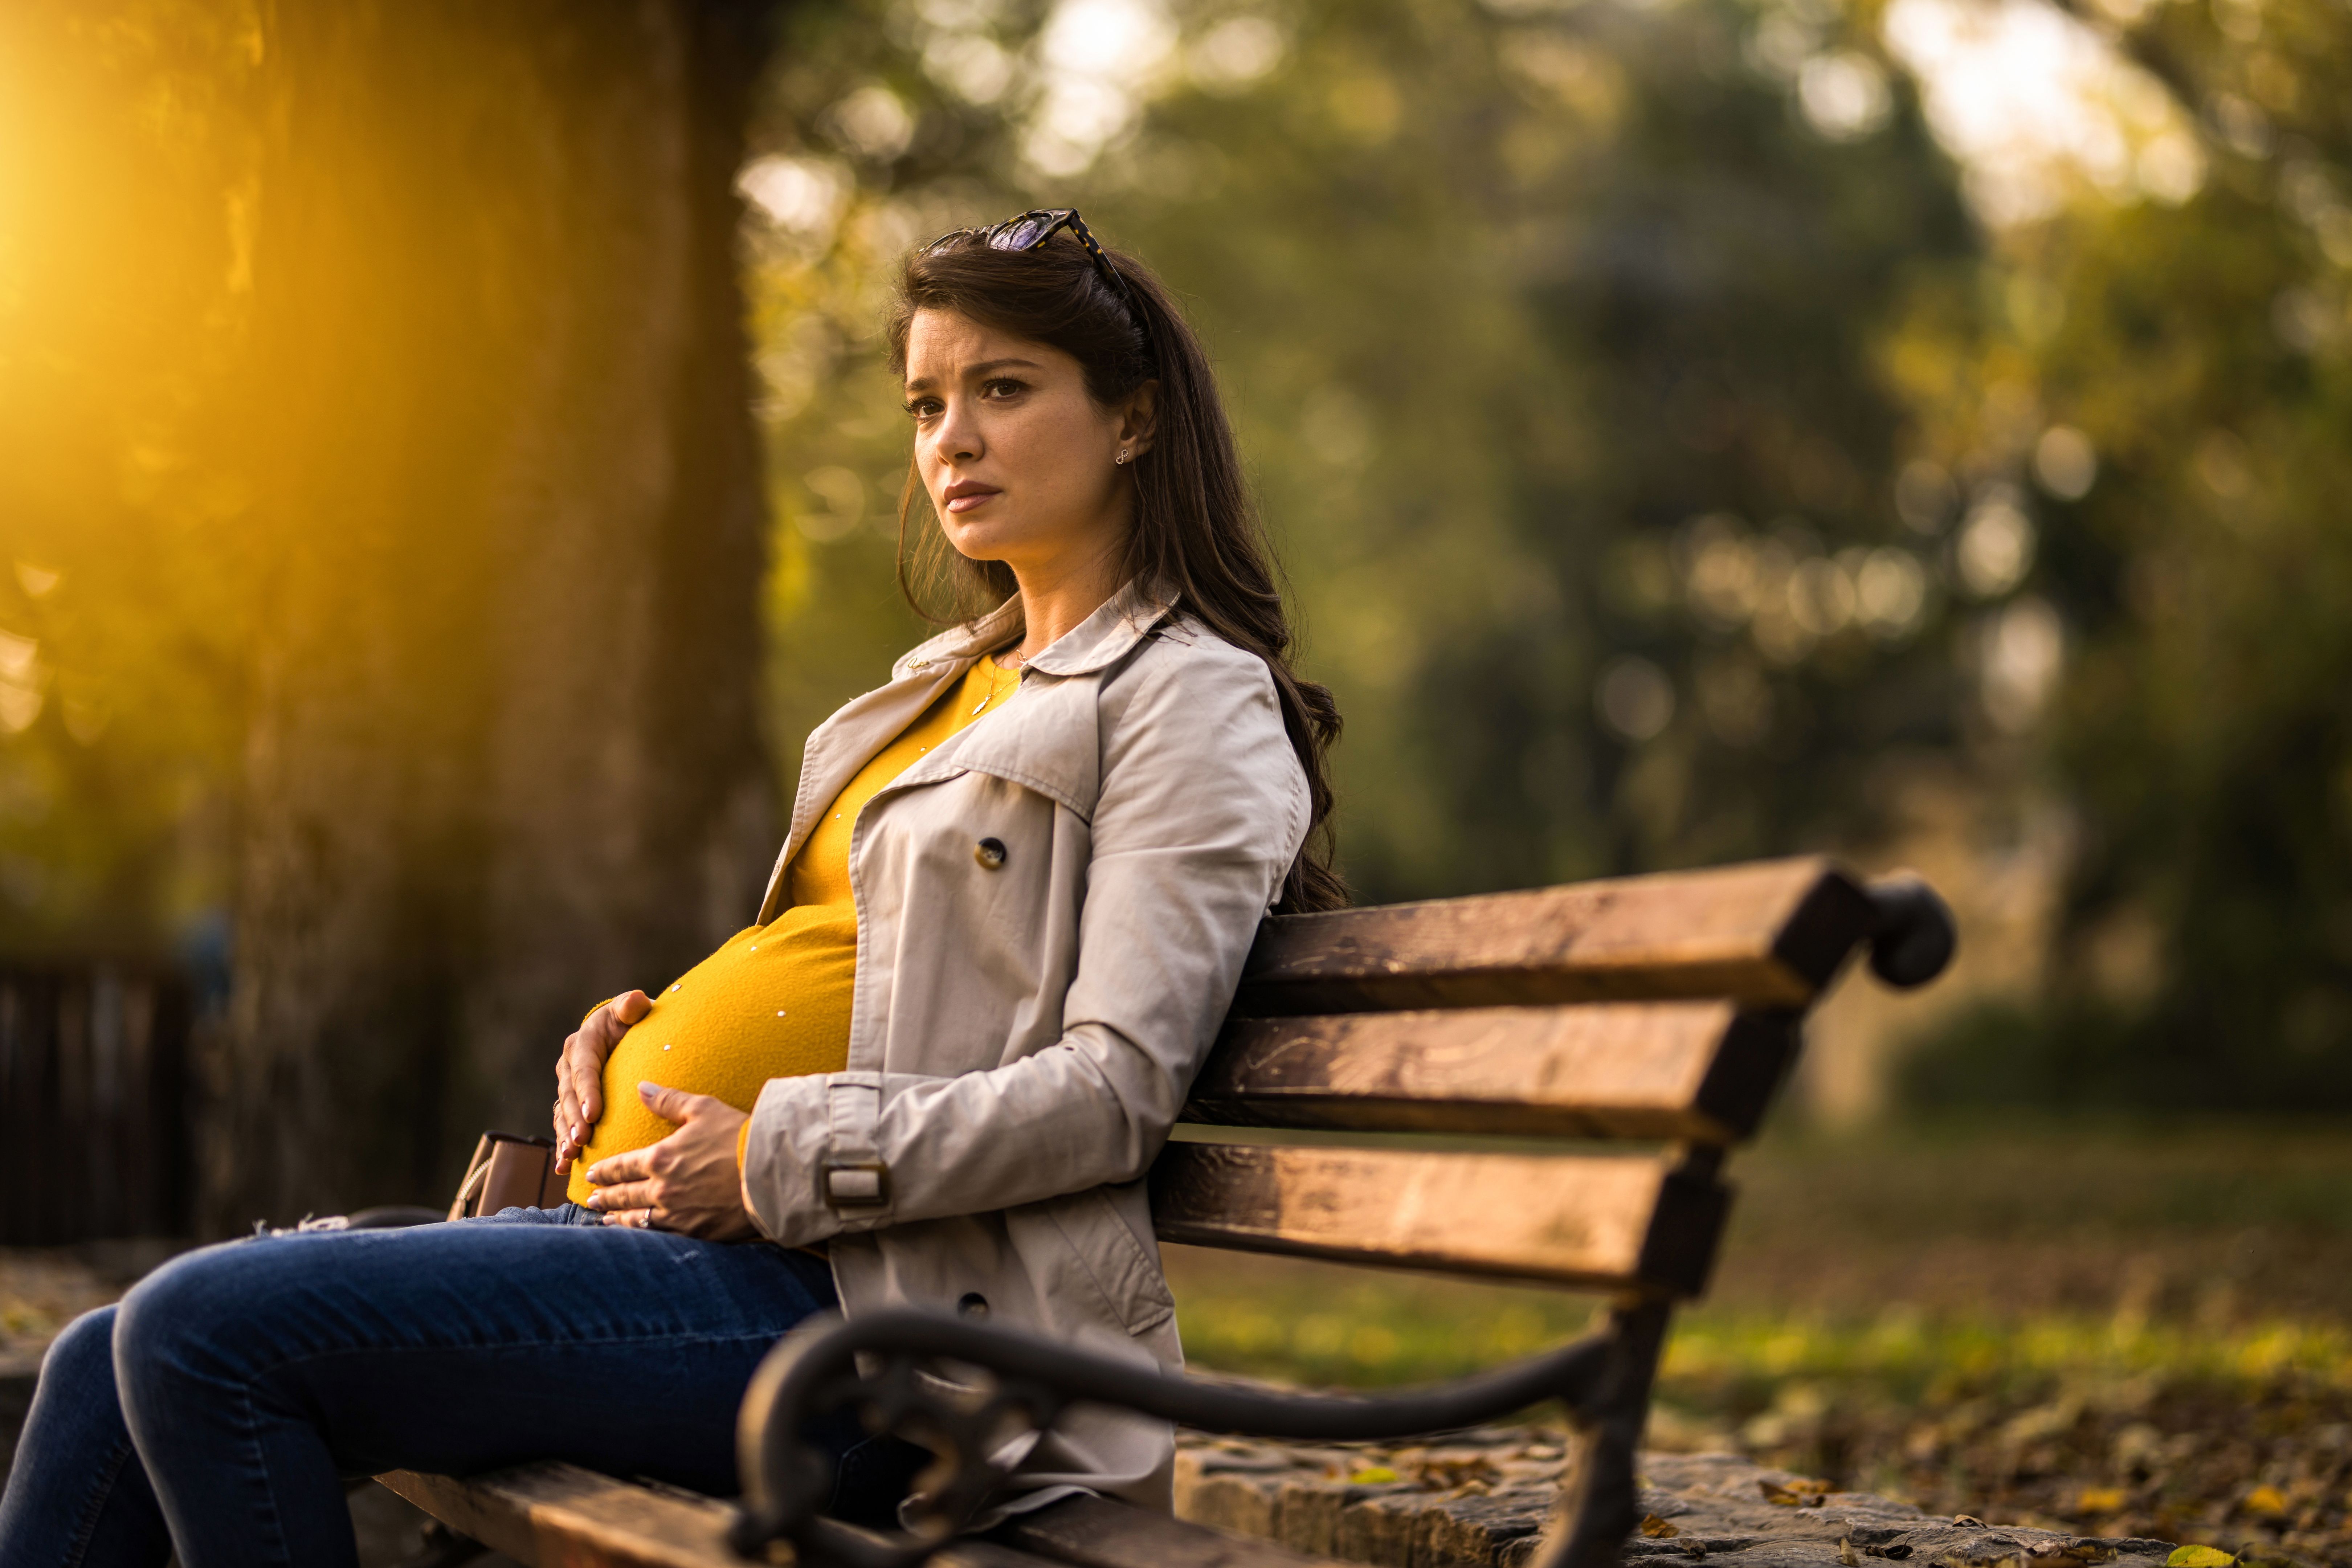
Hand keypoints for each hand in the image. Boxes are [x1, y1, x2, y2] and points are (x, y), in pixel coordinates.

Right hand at [553, 990, 650, 1172]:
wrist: (627, 1035)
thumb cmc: (632, 1022)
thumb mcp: (631, 1010)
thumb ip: (632, 1006)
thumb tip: (637, 1001)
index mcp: (582, 1044)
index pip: (584, 1070)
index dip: (587, 1092)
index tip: (594, 1113)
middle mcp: (569, 1067)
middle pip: (570, 1097)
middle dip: (574, 1120)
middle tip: (582, 1141)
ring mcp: (568, 1087)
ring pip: (563, 1115)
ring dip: (565, 1137)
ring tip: (571, 1157)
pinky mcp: (572, 1104)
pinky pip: (564, 1126)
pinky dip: (563, 1145)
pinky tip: (565, 1165)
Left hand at [582, 1083, 759, 1240]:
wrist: (771, 1173)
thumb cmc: (739, 1137)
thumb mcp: (704, 1109)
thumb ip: (668, 1100)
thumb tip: (641, 1087)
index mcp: (661, 1158)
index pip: (622, 1166)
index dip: (604, 1170)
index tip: (591, 1173)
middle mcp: (662, 1189)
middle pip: (624, 1195)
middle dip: (605, 1196)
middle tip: (591, 1199)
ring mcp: (677, 1214)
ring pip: (637, 1220)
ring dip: (617, 1219)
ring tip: (605, 1220)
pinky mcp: (695, 1232)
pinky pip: (659, 1236)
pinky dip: (642, 1235)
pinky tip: (638, 1235)